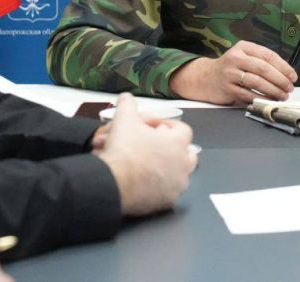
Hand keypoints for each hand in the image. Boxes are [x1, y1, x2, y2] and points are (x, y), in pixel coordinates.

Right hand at [96, 93, 196, 215]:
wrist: (113, 182)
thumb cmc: (124, 152)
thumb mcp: (124, 119)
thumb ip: (128, 104)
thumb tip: (126, 97)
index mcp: (178, 143)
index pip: (183, 130)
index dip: (167, 126)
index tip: (153, 127)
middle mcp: (183, 164)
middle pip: (185, 153)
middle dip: (170, 148)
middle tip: (152, 145)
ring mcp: (177, 184)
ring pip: (178, 174)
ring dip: (165, 167)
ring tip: (146, 162)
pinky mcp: (167, 202)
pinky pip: (168, 192)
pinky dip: (159, 187)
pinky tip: (143, 181)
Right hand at [168, 41, 296, 104]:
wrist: (205, 78)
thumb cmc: (231, 68)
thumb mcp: (243, 57)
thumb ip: (261, 61)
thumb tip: (286, 73)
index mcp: (243, 47)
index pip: (268, 55)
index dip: (283, 66)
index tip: (293, 76)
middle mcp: (235, 58)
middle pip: (263, 69)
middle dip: (280, 80)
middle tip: (290, 88)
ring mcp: (229, 73)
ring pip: (257, 82)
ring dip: (273, 91)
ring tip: (283, 96)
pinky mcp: (227, 88)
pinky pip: (248, 95)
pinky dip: (262, 99)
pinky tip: (270, 102)